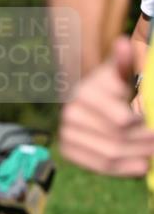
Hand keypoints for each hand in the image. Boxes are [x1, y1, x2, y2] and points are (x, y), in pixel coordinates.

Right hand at [59, 36, 153, 176]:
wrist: (91, 104)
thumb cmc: (114, 89)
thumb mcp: (122, 75)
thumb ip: (125, 63)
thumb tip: (124, 43)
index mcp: (86, 92)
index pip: (123, 120)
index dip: (145, 124)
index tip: (153, 119)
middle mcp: (71, 112)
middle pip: (118, 139)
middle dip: (144, 142)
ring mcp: (67, 133)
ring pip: (110, 154)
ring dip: (138, 156)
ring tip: (153, 152)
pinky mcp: (67, 149)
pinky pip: (99, 166)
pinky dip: (123, 169)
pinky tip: (141, 165)